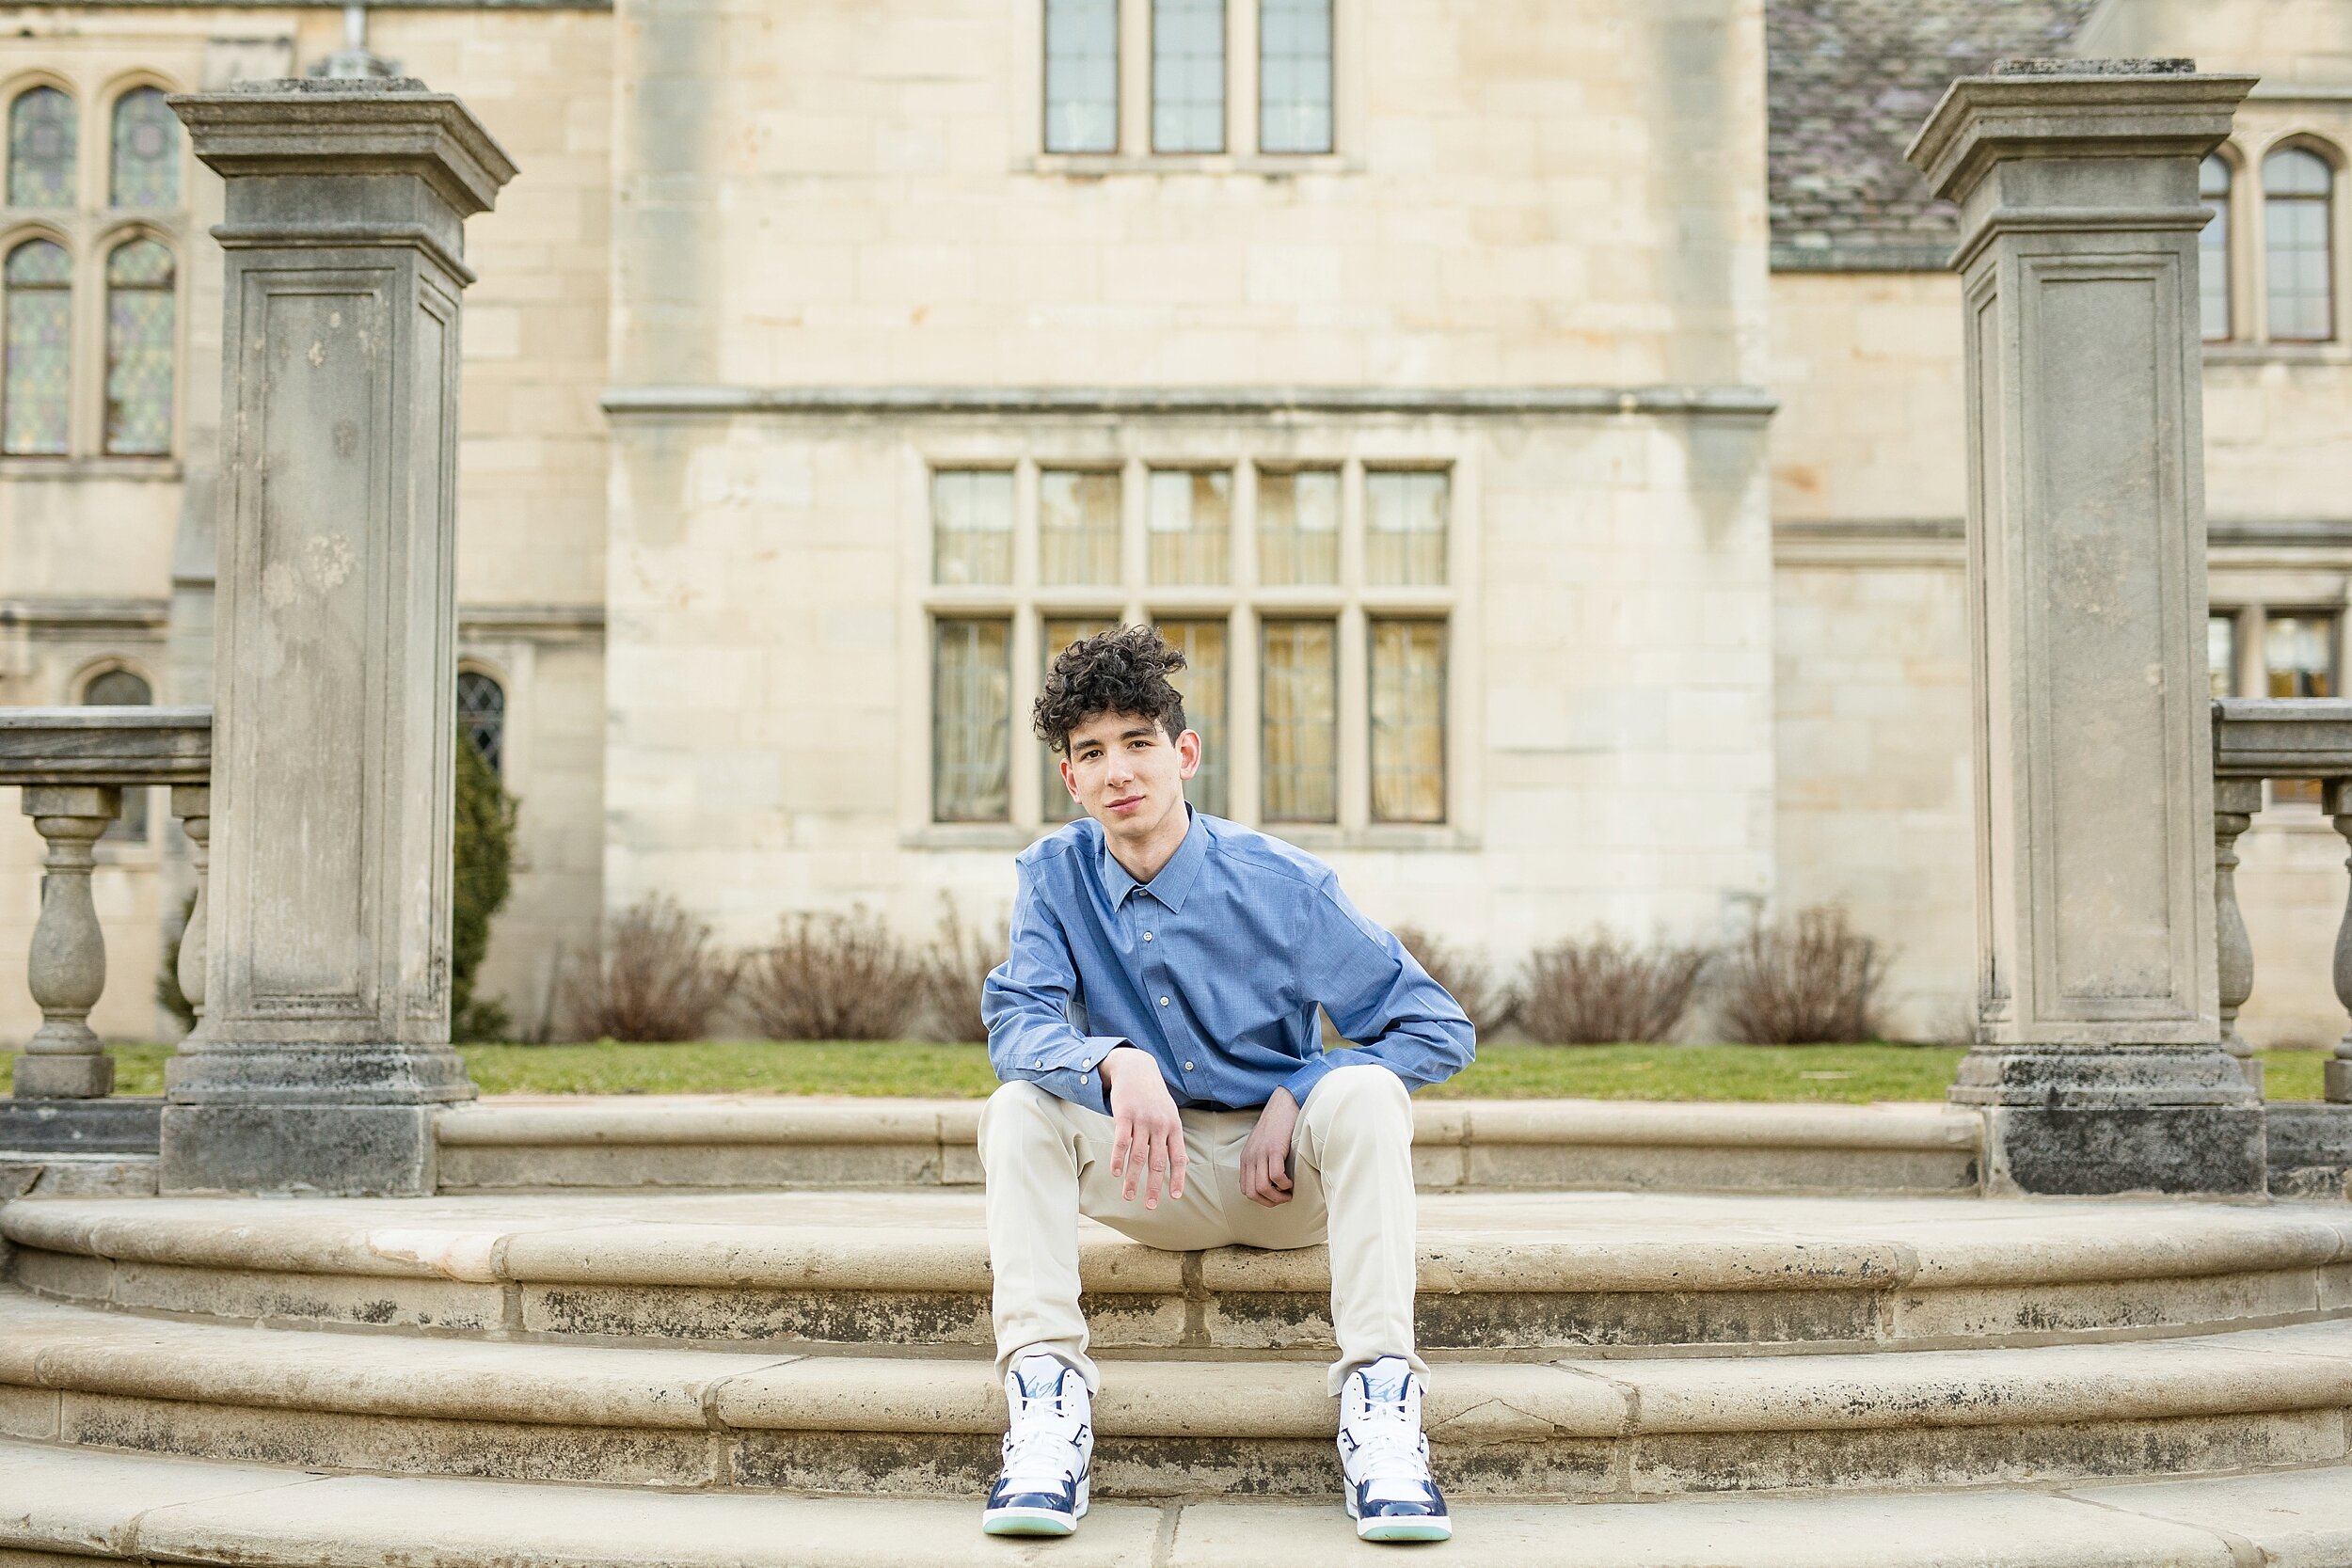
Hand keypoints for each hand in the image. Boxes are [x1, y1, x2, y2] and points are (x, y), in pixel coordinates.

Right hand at [1101, 1046, 1185, 1208]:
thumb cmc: (1154, 1096)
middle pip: (1157, 1162)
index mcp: (1174, 1127)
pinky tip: (1115, 1173)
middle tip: (1150, 1206)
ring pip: (1138, 1156)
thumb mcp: (1170, 1114)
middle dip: (1154, 1186)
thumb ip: (1175, 1138)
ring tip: (1128, 1196)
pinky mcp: (1124, 1115)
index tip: (1174, 1197)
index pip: (1178, 1157)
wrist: (1136, 1068)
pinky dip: (1118, 1159)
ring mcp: (1142, 1120)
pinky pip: (1121, 1141)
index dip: (1177, 1178)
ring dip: (1132, 1179)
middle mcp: (1160, 1125)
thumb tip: (1184, 1162)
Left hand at [1240, 1088, 1299, 1206]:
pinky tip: (1291, 1181)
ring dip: (1278, 1196)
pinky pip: (1276, 1176)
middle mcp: (1250, 1158)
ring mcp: (1261, 1154)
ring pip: (1263, 1187)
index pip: (1245, 1190)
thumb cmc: (1276, 1126)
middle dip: (1269, 1202)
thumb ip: (1260, 1162)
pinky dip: (1284, 1184)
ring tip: (1288, 1192)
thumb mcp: (1261, 1146)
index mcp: (1246, 1159)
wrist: (1282, 1104)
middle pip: (1252, 1192)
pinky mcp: (1274, 1149)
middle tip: (1283, 1198)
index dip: (1260, 1199)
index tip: (1275, 1197)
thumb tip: (1269, 1183)